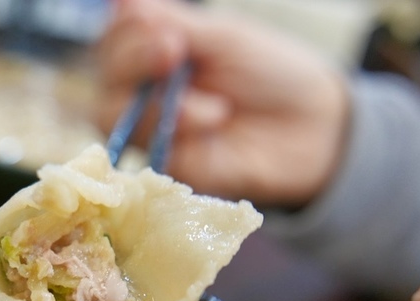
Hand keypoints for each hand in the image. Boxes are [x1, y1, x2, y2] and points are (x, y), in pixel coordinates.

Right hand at [96, 0, 349, 207]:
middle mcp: (145, 93)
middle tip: (174, 50)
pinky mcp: (167, 166)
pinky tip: (214, 120)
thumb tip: (120, 3)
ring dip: (160, 100)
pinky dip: (176, 128)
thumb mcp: (224, 39)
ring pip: (113, 114)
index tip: (159, 24)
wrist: (315, 129)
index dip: (124, 32)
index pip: (113, 41)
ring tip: (215, 102)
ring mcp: (152, 132)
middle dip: (132, 60)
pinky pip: (146, 147)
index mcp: (155, 54)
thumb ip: (172, 24)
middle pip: (104, 79)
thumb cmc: (274, 75)